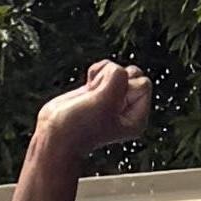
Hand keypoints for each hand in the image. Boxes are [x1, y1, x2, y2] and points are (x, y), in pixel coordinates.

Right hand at [34, 58, 152, 165]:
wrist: (56, 133)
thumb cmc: (81, 126)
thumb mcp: (106, 102)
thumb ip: (117, 78)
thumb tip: (114, 67)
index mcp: (137, 117)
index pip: (144, 83)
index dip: (125, 87)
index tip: (108, 103)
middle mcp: (128, 108)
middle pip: (133, 73)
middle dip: (113, 79)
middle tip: (99, 97)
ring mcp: (113, 98)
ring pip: (117, 69)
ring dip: (102, 76)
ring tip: (91, 94)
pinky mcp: (99, 90)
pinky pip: (105, 68)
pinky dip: (95, 72)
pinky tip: (88, 86)